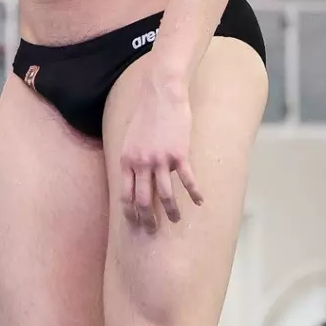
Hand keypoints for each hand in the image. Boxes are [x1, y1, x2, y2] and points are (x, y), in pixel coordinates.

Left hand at [117, 70, 202, 229]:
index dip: (130, 212)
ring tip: (176, 219)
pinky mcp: (179, 154)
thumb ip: (132, 157)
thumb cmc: (146, 114)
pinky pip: (187, 181)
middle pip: (143, 200)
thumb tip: (134, 174)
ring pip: (165, 195)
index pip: (125, 194)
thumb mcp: (130, 137)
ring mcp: (160, 160)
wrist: (161, 94)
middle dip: (147, 219)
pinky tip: (199, 201)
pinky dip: (194, 193)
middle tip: (153, 230)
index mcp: (127, 160)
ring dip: (171, 211)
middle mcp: (141, 163)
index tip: (135, 223)